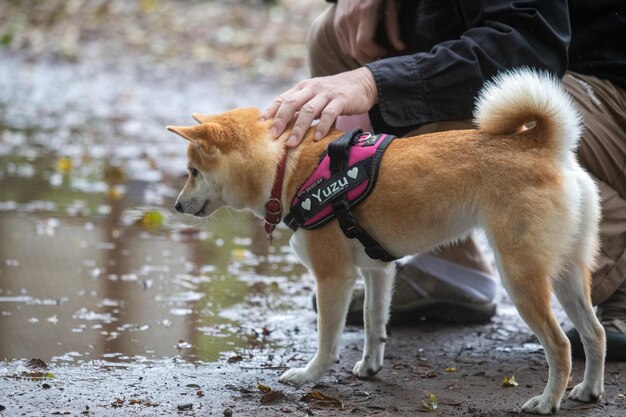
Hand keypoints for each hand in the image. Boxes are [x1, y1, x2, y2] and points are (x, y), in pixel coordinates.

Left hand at [262, 67, 376, 147]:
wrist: (362, 83)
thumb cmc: (334, 94)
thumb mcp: (315, 97)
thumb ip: (300, 108)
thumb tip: (281, 127)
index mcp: (303, 87)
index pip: (282, 98)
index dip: (270, 111)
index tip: (259, 125)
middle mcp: (312, 88)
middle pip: (292, 103)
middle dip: (280, 120)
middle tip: (273, 136)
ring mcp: (327, 93)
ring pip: (309, 110)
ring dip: (299, 127)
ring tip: (292, 143)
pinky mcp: (341, 99)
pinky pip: (330, 113)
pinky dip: (322, 126)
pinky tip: (317, 138)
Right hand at [335, 0, 404, 64]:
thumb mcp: (390, 5)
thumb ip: (393, 27)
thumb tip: (400, 48)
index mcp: (364, 12)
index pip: (365, 44)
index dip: (376, 53)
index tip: (386, 52)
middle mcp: (349, 18)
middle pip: (356, 51)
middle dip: (370, 59)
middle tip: (382, 58)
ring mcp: (340, 22)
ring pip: (349, 51)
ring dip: (363, 57)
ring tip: (376, 53)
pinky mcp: (337, 24)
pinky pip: (345, 46)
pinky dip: (355, 50)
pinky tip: (366, 47)